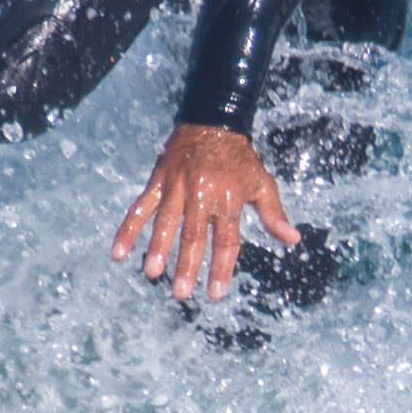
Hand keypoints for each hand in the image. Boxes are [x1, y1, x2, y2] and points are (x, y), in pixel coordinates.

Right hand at [112, 120, 299, 304]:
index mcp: (229, 197)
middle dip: (187, 266)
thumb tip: (292, 240)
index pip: (226, 239)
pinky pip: (141, 207)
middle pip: (194, 235)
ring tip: (152, 273)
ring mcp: (177, 186)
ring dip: (158, 248)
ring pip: (166, 222)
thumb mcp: (261, 183)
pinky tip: (118, 252)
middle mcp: (202, 192)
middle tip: (182, 293)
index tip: (215, 293)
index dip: (221, 267)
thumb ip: (273, 214)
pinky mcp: (159, 180)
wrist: (213, 119)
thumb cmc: (240, 158)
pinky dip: (128, 229)